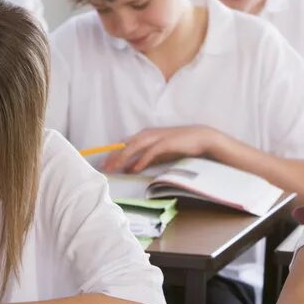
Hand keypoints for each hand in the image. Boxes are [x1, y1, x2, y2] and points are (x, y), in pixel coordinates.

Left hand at [102, 126, 219, 173]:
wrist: (200, 138)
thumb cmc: (179, 146)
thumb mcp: (158, 154)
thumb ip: (143, 160)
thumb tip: (128, 168)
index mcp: (144, 135)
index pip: (123, 144)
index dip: (112, 154)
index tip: (103, 165)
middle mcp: (147, 134)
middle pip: (125, 145)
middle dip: (113, 157)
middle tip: (103, 168)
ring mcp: (156, 137)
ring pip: (134, 147)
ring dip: (122, 158)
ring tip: (114, 169)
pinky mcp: (166, 143)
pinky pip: (150, 152)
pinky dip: (141, 160)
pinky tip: (134, 169)